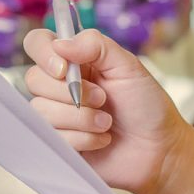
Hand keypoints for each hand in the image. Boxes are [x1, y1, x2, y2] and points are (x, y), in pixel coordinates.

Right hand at [23, 28, 191, 193]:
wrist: (159, 149)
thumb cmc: (147, 105)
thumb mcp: (128, 65)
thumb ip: (95, 45)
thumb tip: (60, 44)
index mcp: (75, 60)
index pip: (38, 43)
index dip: (43, 53)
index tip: (64, 69)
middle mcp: (61, 85)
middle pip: (35, 79)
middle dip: (73, 92)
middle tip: (103, 98)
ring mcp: (57, 115)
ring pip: (42, 110)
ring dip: (81, 118)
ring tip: (107, 122)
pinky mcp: (58, 142)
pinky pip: (53, 137)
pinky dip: (82, 138)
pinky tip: (101, 139)